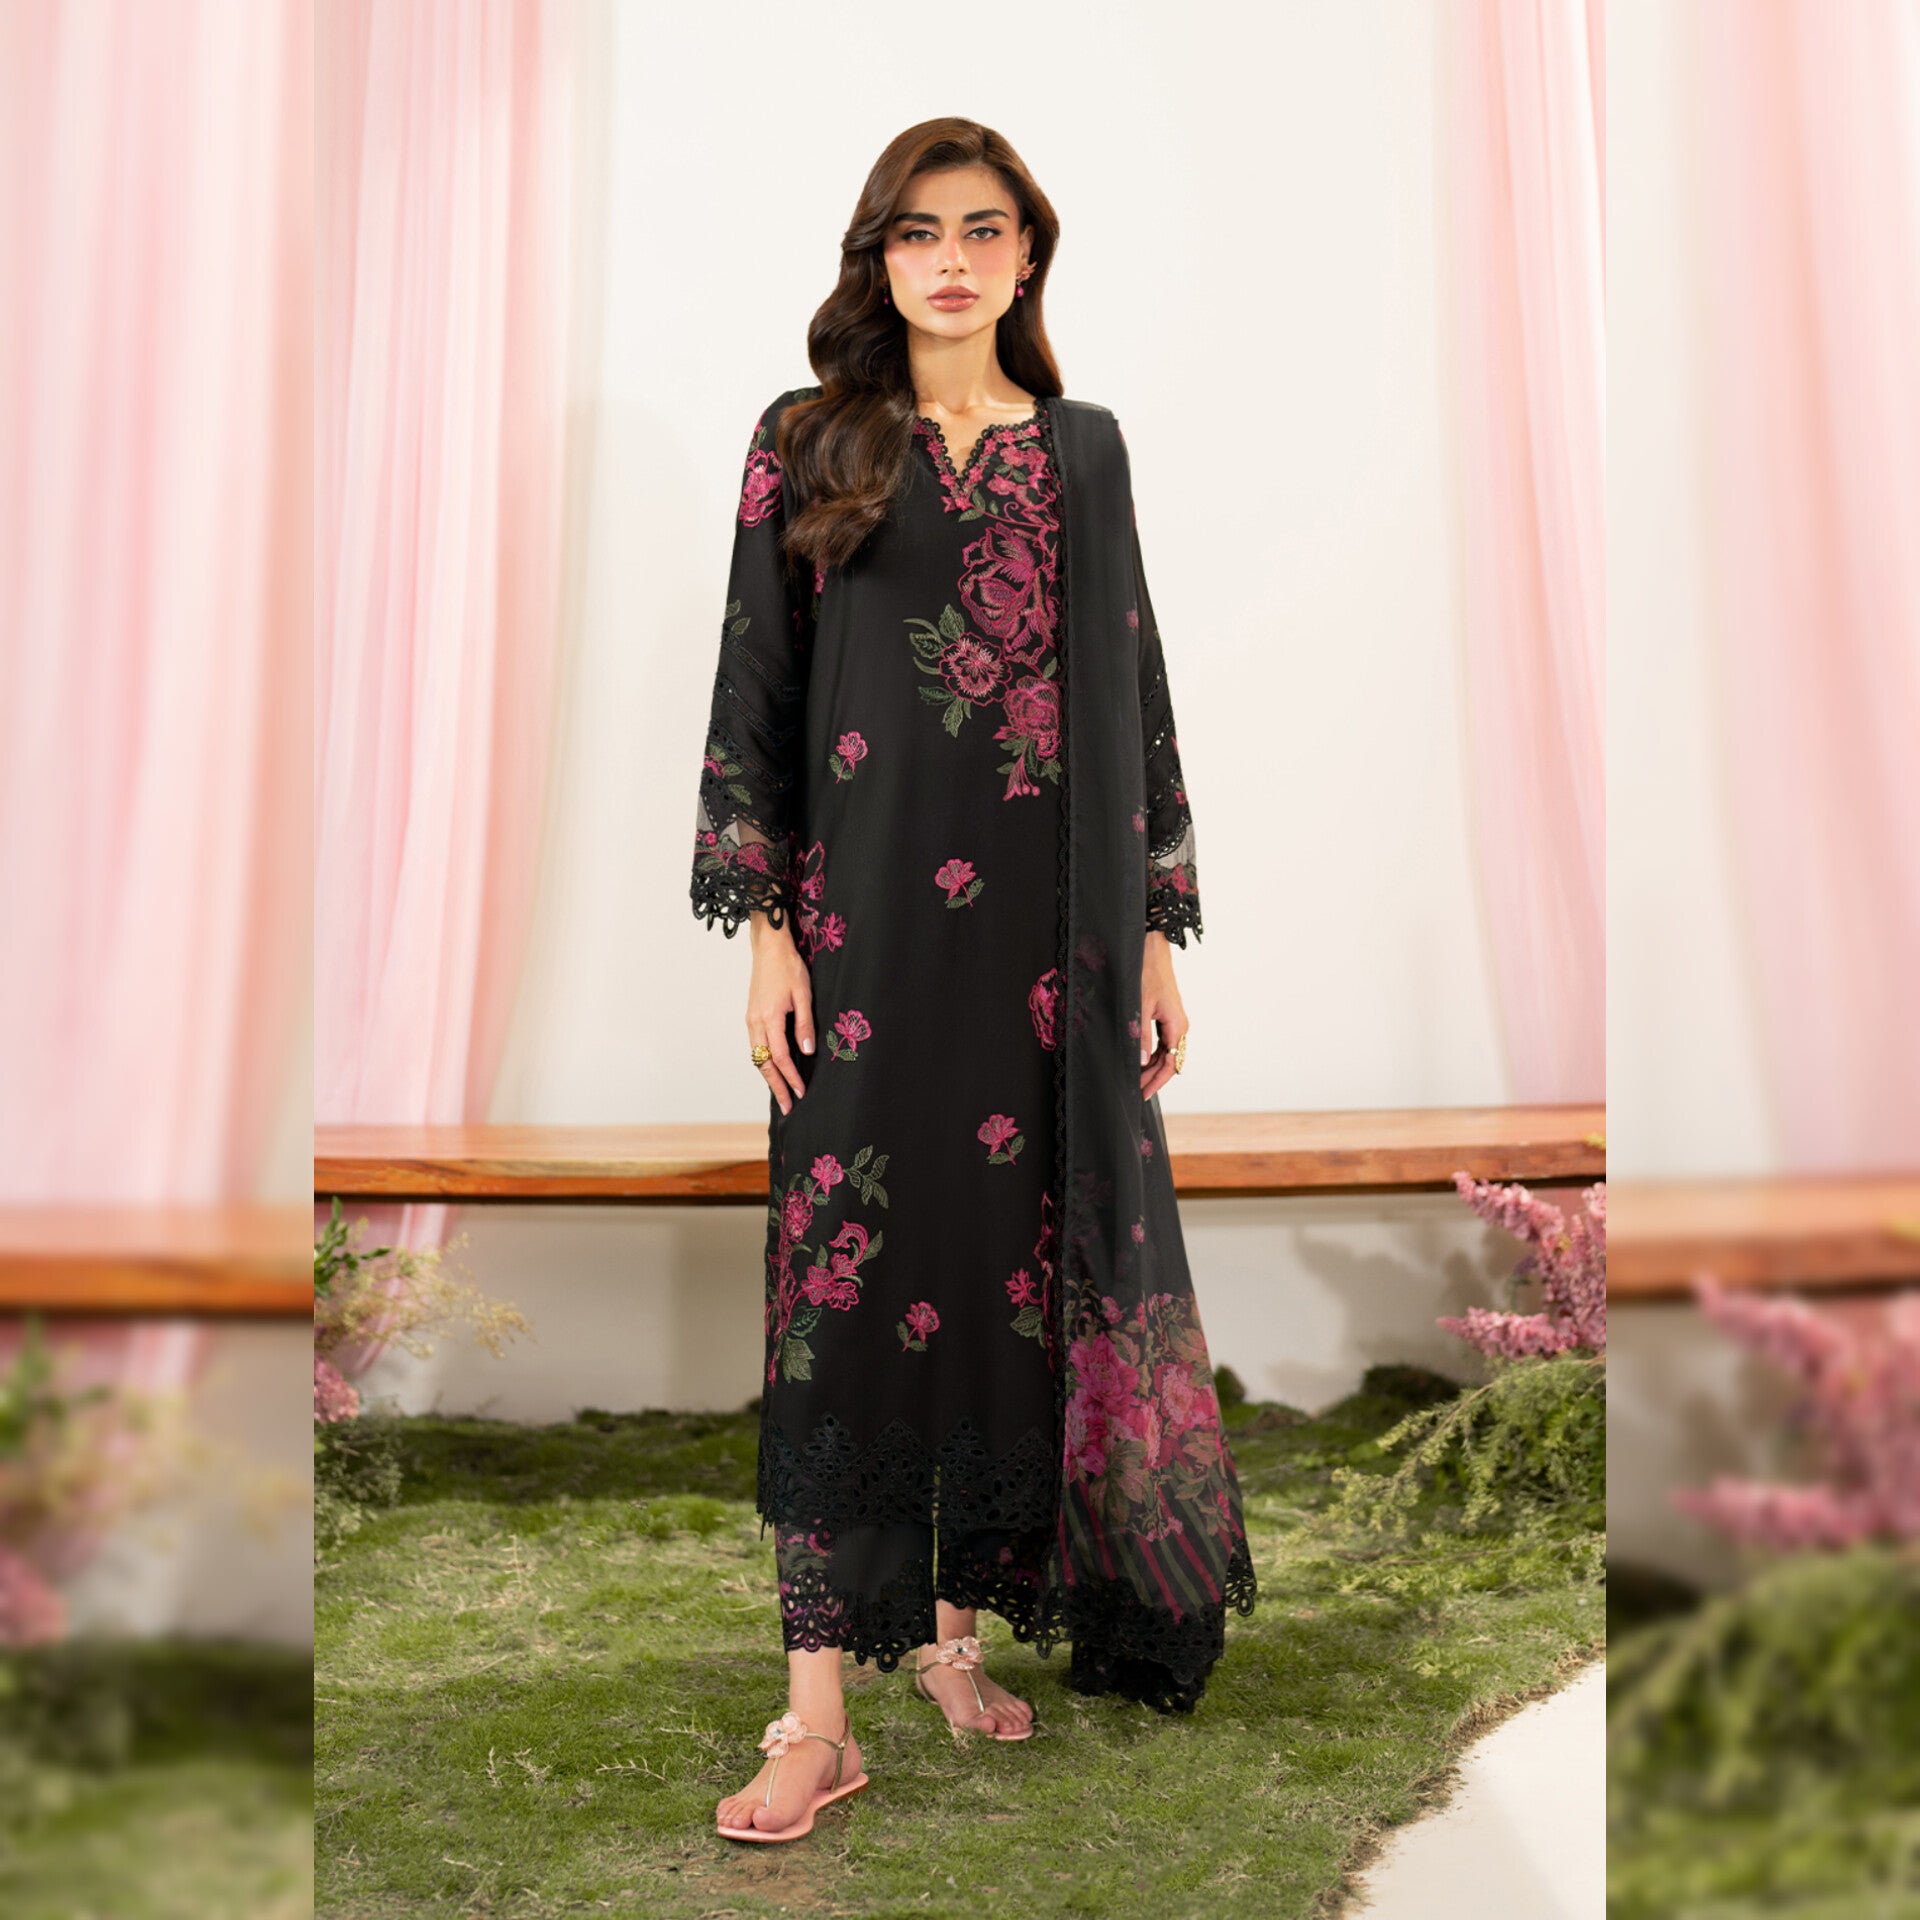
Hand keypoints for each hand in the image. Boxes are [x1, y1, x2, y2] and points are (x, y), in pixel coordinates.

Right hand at [747, 911, 814, 1114]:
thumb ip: (805, 1023)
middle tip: (788, 1107)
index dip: (791, 1077)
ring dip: (769, 1077)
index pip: (781, 1056)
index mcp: (769, 1018)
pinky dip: (764, 1062)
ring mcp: (751, 1020)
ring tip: (781, 1094)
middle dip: (776, 1086)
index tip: (801, 1093)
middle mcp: (755, 1023)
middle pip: (763, 1063)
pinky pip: (755, 1047)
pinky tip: (773, 1070)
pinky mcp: (751, 1017)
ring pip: (757, 1057)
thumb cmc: (788, 967)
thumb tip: (807, 1051)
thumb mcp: (803, 994)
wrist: (768, 948)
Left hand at [1139, 930, 1187, 1099]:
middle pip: (1169, 1062)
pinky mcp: (1168, 1018)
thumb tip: (1140, 1061)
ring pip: (1166, 1054)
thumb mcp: (1140, 1006)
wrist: (1153, 949)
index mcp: (1177, 1026)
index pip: (1170, 1064)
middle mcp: (1180, 1027)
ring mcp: (1175, 1023)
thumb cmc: (1147, 973)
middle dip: (1152, 1077)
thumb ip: (1140, 1034)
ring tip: (1134, 1079)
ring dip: (1151, 1067)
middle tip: (1134, 1090)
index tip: (1142, 1093)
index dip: (1155, 1081)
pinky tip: (1140, 1061)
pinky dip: (1151, 1054)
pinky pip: (1163, 1043)